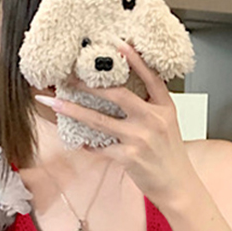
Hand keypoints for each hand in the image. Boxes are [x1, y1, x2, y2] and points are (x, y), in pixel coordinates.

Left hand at [34, 43, 198, 208]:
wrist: (178, 187)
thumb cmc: (170, 156)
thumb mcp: (169, 124)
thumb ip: (151, 107)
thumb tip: (122, 92)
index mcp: (165, 108)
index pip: (150, 77)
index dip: (134, 60)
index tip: (117, 44)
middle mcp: (153, 119)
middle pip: (116, 95)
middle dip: (88, 84)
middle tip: (67, 75)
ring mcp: (140, 138)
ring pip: (99, 120)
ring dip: (72, 110)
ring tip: (53, 101)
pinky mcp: (129, 157)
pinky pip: (99, 147)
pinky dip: (86, 143)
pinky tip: (76, 140)